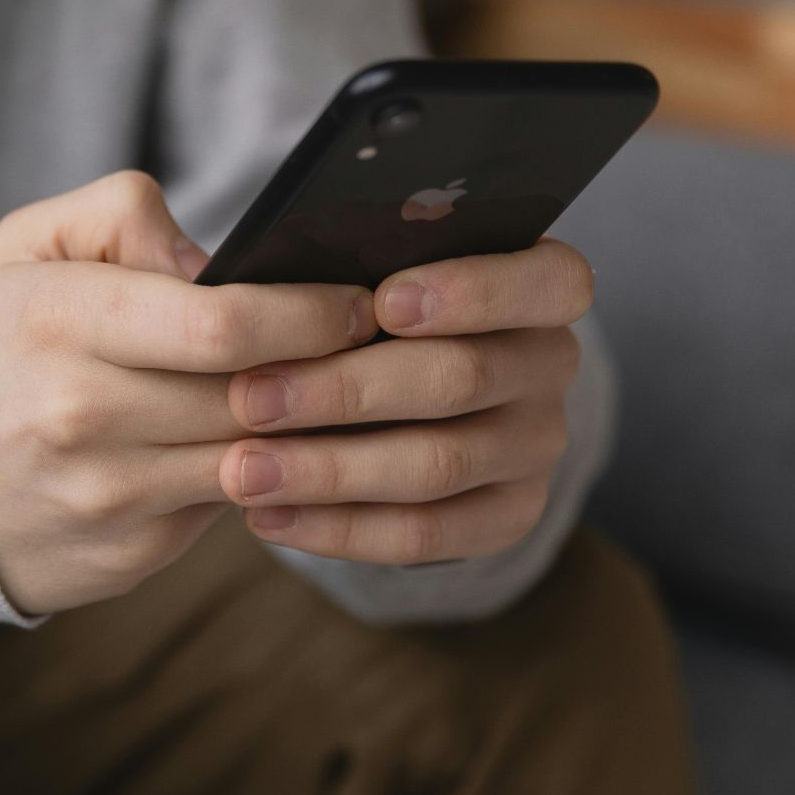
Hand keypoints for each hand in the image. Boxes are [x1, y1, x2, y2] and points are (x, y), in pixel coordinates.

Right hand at [0, 172, 375, 613]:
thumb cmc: (1, 347)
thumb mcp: (28, 247)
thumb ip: (120, 214)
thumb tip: (213, 259)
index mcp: (57, 321)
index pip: (220, 324)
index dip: (308, 313)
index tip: (355, 303)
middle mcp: (78, 415)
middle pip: (252, 394)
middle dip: (331, 370)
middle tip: (377, 347)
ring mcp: (104, 495)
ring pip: (255, 458)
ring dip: (313, 430)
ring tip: (346, 394)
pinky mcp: (129, 554)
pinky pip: (230, 509)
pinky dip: (269, 478)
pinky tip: (285, 447)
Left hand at [219, 240, 593, 565]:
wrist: (392, 397)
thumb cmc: (365, 306)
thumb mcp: (365, 266)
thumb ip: (340, 260)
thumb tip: (254, 269)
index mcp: (541, 284)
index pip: (548, 281)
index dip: (471, 290)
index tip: (381, 303)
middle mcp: (551, 364)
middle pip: (462, 378)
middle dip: (346, 390)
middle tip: (251, 398)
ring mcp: (535, 445)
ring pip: (437, 465)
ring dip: (329, 471)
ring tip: (242, 471)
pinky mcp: (508, 515)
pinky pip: (425, 535)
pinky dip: (339, 530)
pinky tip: (268, 517)